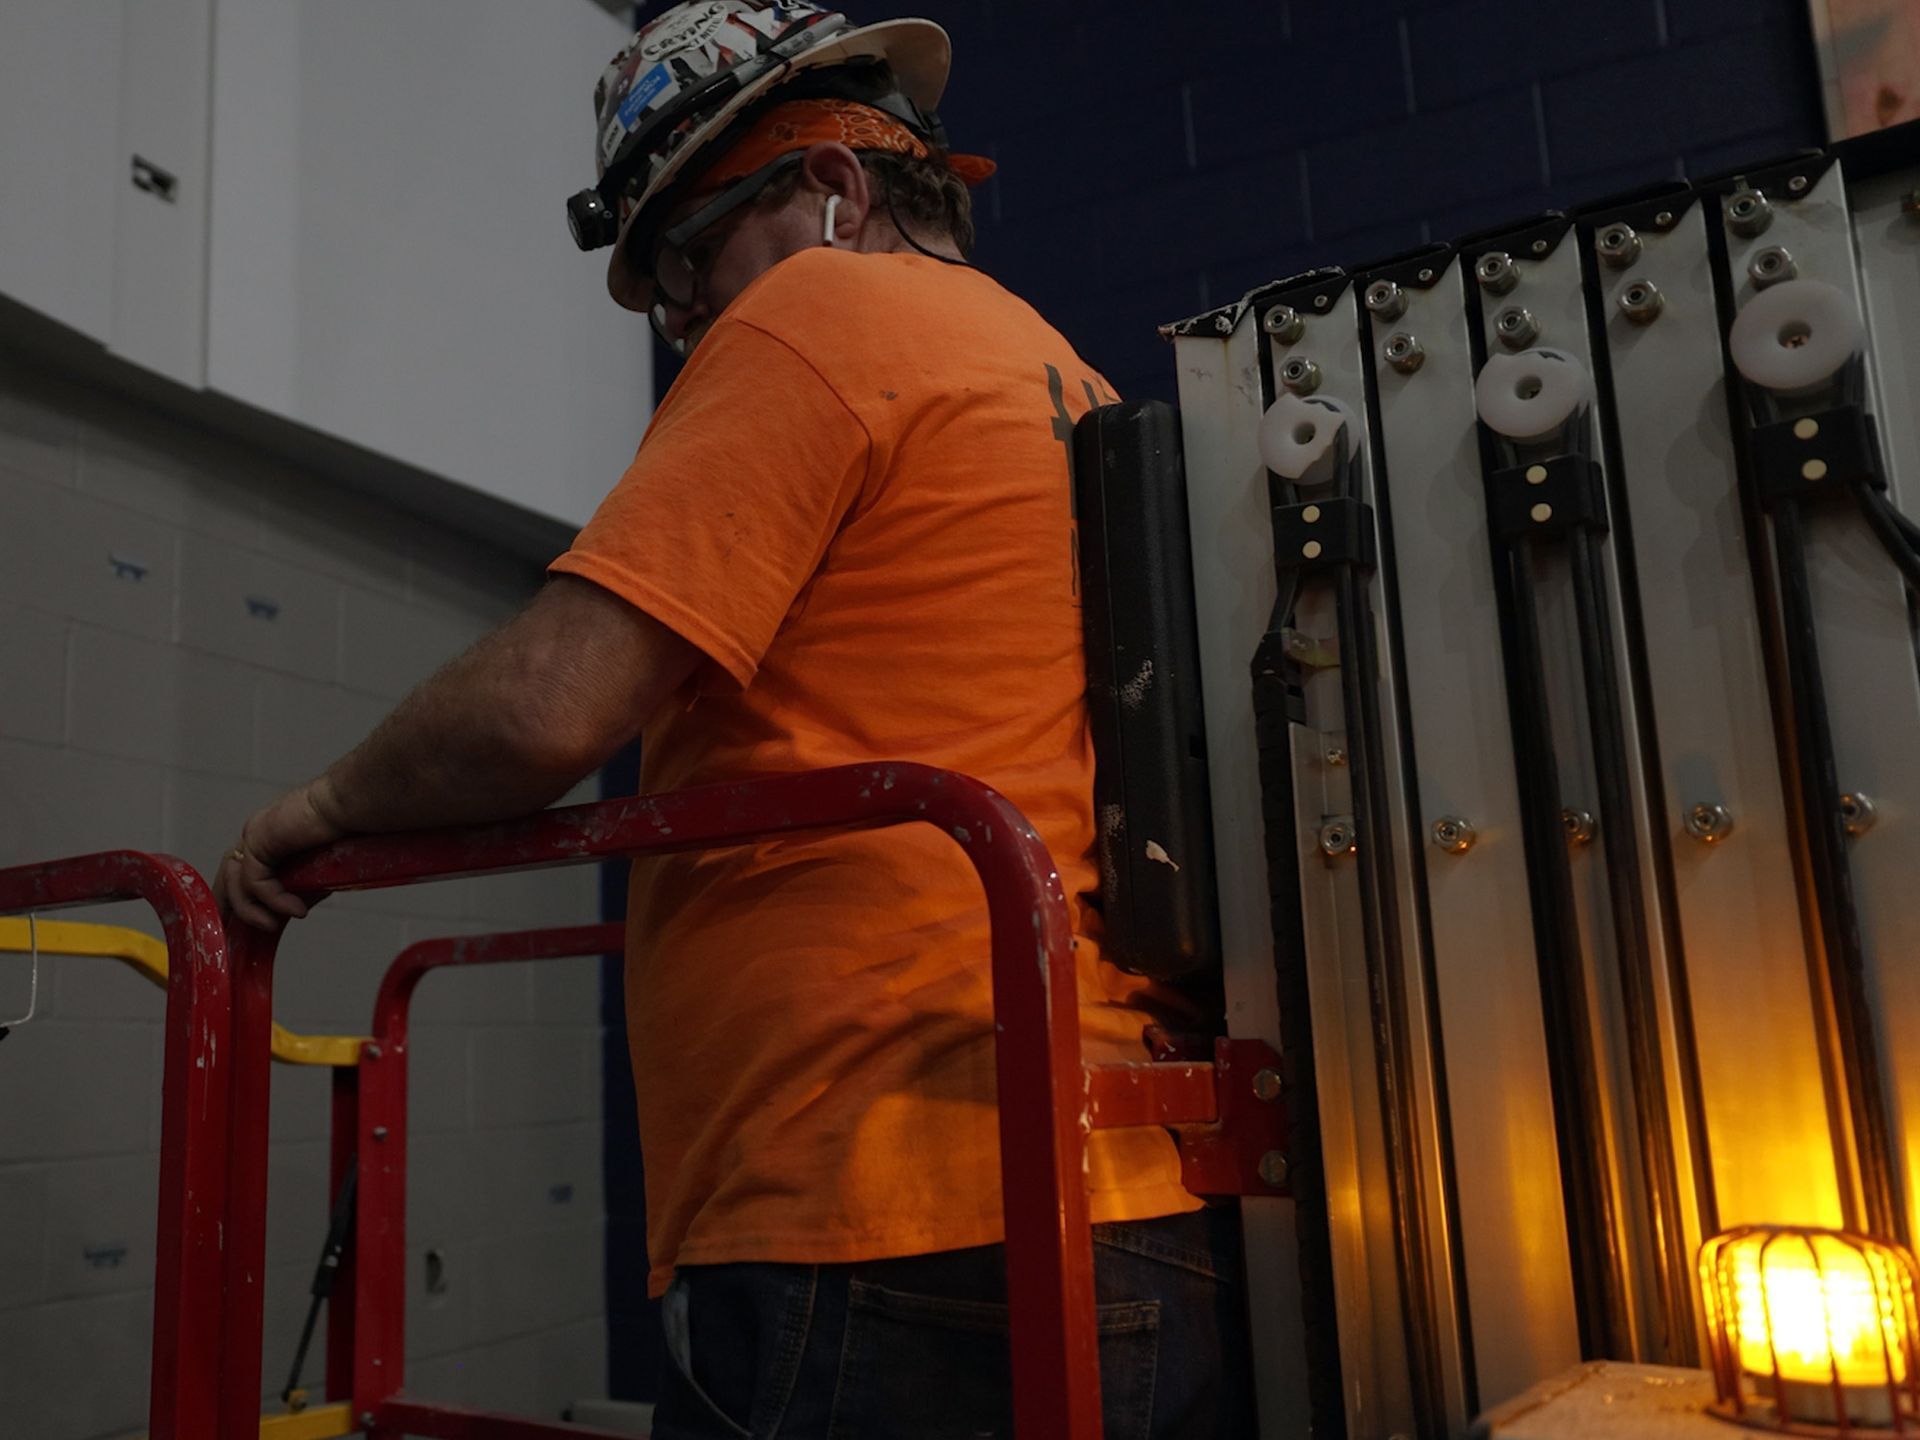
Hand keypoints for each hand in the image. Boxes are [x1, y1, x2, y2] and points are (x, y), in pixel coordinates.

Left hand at [214, 780, 347, 930]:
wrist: (351, 803)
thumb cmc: (347, 825)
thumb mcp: (321, 867)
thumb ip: (303, 886)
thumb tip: (295, 908)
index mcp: (270, 835)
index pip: (243, 867)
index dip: (240, 892)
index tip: (241, 917)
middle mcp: (258, 833)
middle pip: (228, 873)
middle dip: (225, 902)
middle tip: (226, 928)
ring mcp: (255, 834)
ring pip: (236, 881)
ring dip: (250, 909)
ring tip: (272, 926)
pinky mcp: (260, 840)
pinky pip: (256, 880)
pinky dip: (274, 900)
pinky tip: (296, 910)